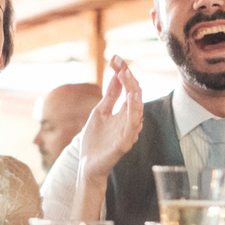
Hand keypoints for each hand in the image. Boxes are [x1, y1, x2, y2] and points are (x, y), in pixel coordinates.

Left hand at [78, 56, 142, 183]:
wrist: (87, 164)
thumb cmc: (95, 140)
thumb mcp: (101, 111)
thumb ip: (111, 95)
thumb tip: (117, 74)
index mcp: (124, 113)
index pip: (129, 89)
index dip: (124, 74)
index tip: (116, 59)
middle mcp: (129, 121)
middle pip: (135, 96)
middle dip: (129, 79)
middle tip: (121, 65)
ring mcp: (128, 132)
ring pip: (137, 110)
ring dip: (133, 93)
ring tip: (128, 78)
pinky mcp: (124, 144)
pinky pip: (132, 127)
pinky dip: (133, 114)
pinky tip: (130, 101)